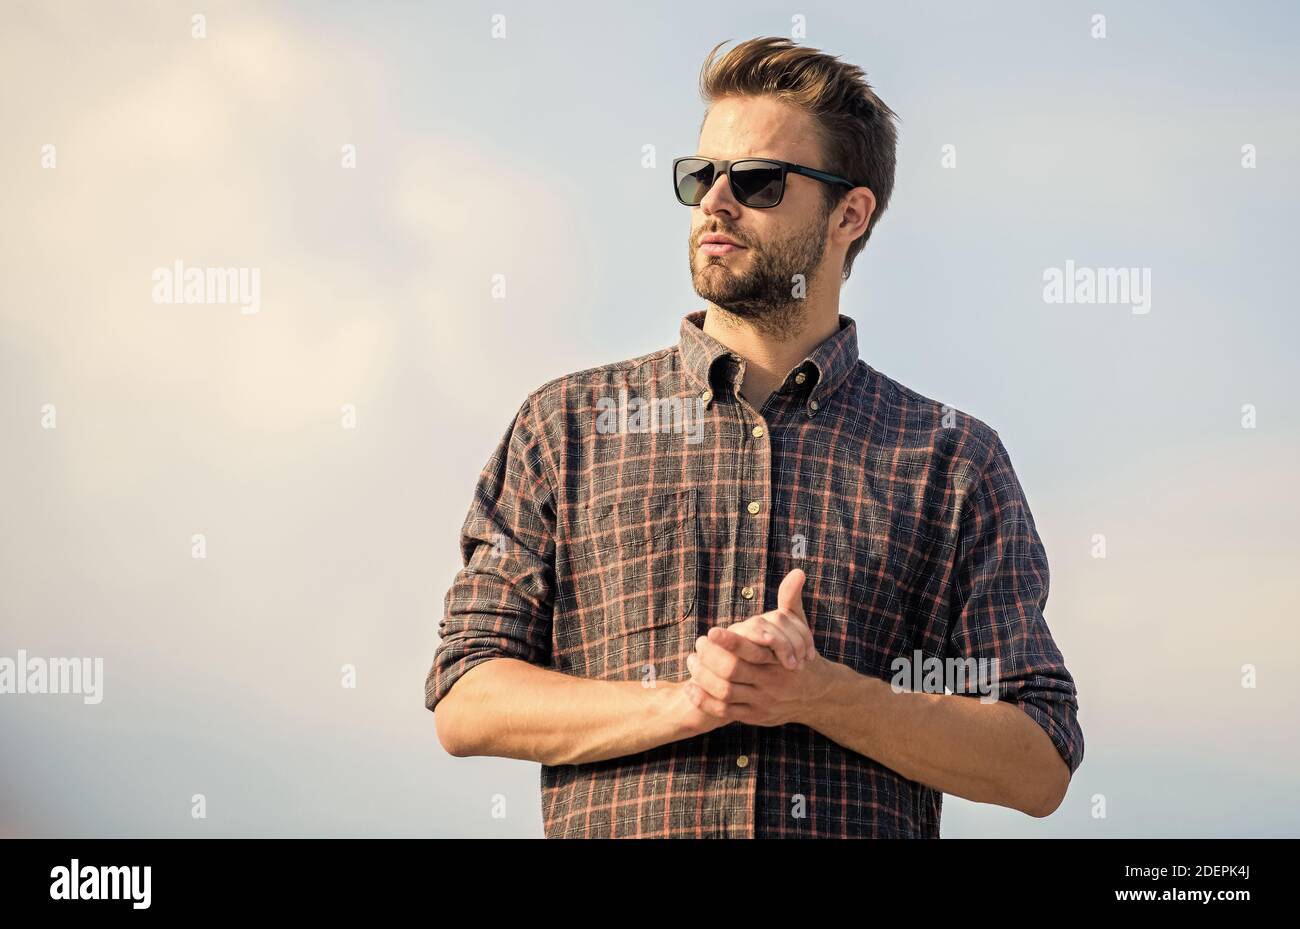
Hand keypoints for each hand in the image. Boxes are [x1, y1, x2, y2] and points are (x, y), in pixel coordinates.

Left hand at [683, 569, 831, 726]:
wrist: (815, 695)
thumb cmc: (799, 654)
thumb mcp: (799, 628)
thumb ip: (791, 600)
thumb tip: (798, 571)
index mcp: (777, 660)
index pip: (750, 651)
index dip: (729, 642)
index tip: (710, 632)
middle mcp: (769, 682)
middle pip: (732, 672)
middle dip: (710, 658)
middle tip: (698, 643)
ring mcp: (760, 702)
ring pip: (725, 692)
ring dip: (703, 677)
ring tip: (691, 661)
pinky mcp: (752, 716)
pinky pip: (723, 712)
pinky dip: (704, 700)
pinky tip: (690, 686)